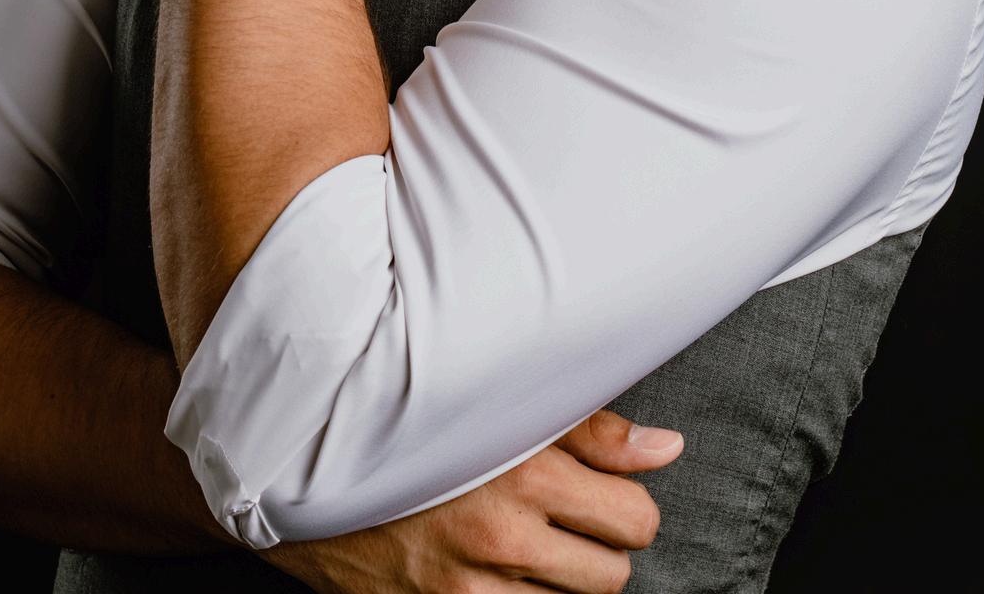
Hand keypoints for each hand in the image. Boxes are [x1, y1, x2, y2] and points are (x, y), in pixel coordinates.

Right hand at [252, 408, 683, 593]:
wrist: (316, 464)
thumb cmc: (418, 422)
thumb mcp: (505, 407)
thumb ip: (593, 429)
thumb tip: (666, 449)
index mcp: (525, 469)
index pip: (633, 518)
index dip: (627, 504)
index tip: (604, 492)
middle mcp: (503, 533)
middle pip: (613, 573)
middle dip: (600, 544)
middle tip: (567, 515)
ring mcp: (471, 586)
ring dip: (561, 576)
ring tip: (527, 537)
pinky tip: (498, 566)